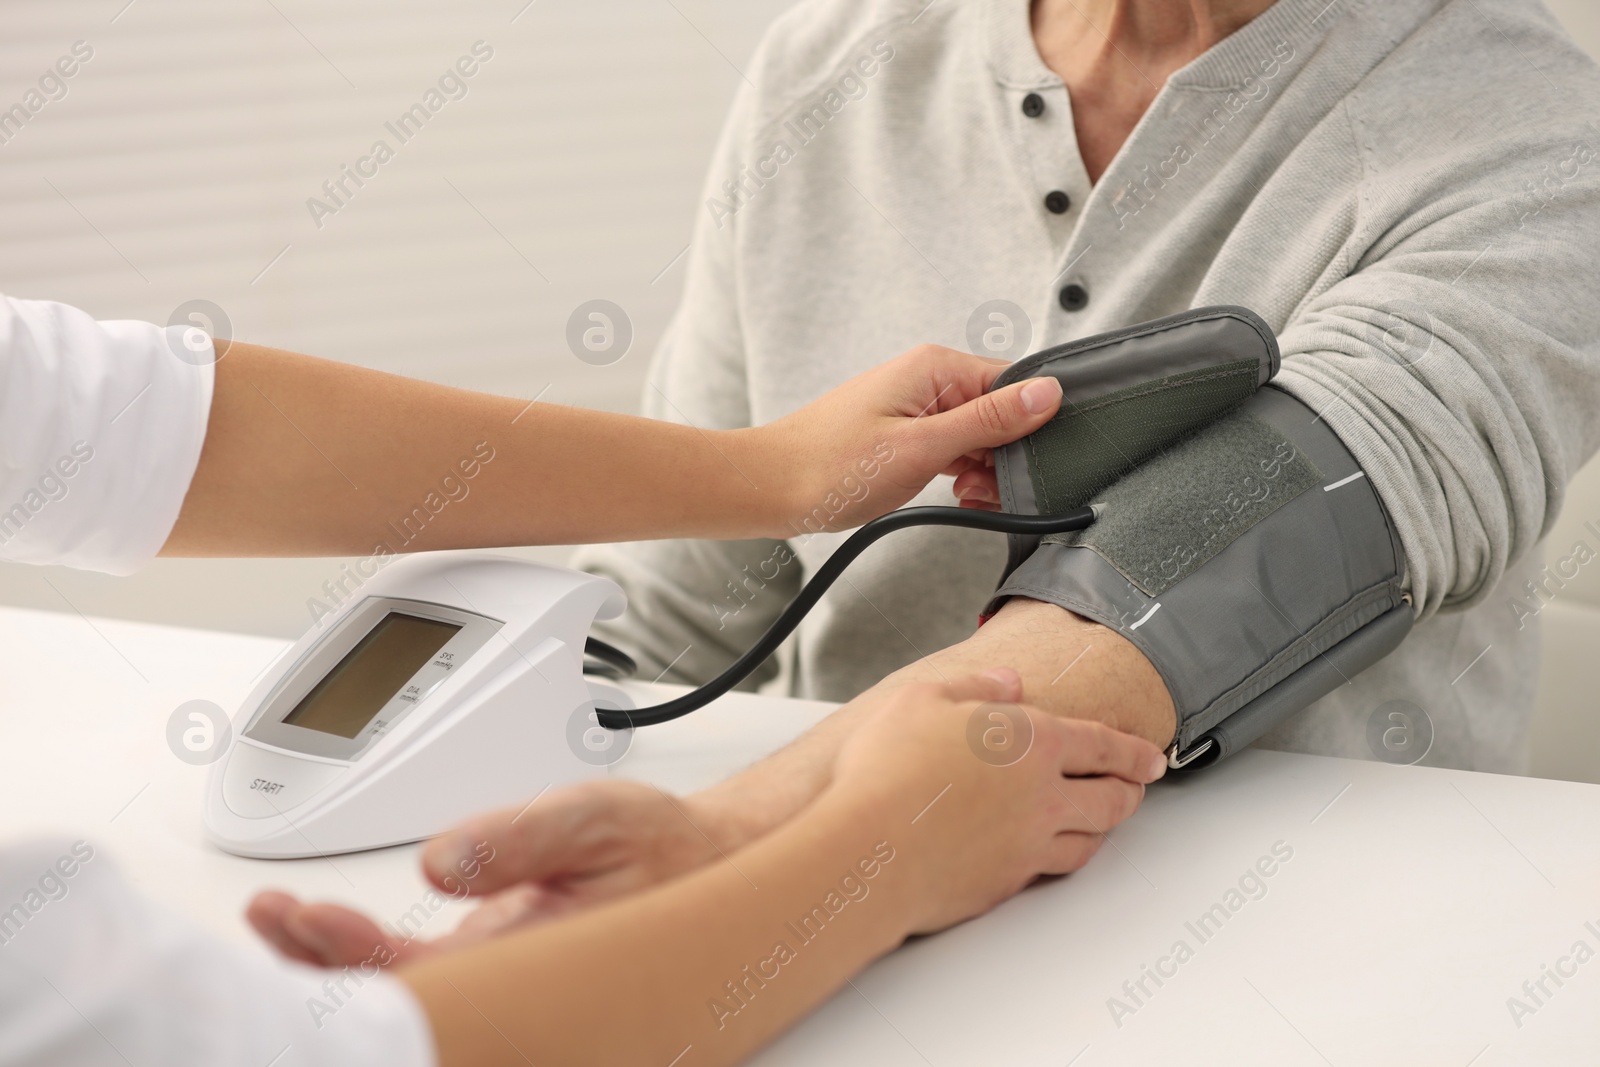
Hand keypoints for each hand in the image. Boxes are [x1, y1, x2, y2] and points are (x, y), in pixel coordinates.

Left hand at [246, 780, 736, 968]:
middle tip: (268, 920)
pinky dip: (354, 950)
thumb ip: (519, 837)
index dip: (354, 960)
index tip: (304, 917)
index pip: (426, 984)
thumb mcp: (598, 819)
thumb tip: (439, 860)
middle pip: (398, 1004)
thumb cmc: (662, 850)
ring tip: (274, 918)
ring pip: (394, 993)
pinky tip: (311, 924)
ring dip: (325, 960)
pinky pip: (407, 971)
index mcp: (538, 964)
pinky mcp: (485, 965)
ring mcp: (493, 981)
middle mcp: (509, 987)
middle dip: (319, 969)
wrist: (702, 867)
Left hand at [749, 344, 1061, 534]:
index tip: (1034, 461)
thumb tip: (1047, 392)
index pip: (1013, 382)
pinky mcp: (904, 434)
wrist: (769, 489)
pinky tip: (957, 495)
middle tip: (989, 488)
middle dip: (1005, 454)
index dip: (1031, 424)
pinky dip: (961, 474)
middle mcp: (927, 379)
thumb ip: (989, 420)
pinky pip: (952, 448)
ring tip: (967, 495)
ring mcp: (915, 407)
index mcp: (935, 368)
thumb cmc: (830, 467)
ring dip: (983, 469)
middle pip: (999, 411)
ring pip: (977, 435)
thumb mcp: (922, 447)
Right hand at [823, 674, 1166, 934]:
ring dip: (1102, 830)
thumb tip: (1006, 683)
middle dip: (1130, 793)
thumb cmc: (889, 768)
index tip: (1153, 758)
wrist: (872, 846)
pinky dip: (1059, 857)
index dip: (1136, 752)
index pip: (1105, 745)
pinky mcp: (1007, 883)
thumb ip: (974, 688)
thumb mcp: (924, 699)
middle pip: (1112, 800)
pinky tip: (1047, 852)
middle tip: (1135, 790)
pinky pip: (1050, 870)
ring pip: (1089, 842)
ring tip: (1099, 823)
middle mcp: (1044, 796)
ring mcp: (1030, 845)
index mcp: (1033, 741)